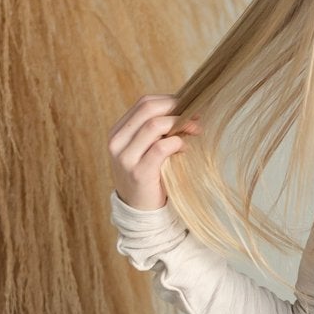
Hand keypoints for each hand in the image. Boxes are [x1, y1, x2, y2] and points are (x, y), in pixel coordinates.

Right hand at [107, 93, 200, 210]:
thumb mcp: (148, 149)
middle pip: (148, 108)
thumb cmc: (150, 177)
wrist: (141, 212)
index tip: (189, 106)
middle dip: (176, 108)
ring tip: (195, 131)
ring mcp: (125, 158)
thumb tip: (188, 108)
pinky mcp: (139, 172)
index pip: (144, 103)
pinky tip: (186, 148)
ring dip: (180, 124)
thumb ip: (159, 130)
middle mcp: (117, 142)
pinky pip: (161, 147)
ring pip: (155, 125)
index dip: (169, 100)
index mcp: (118, 132)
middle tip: (196, 115)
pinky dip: (178, 143)